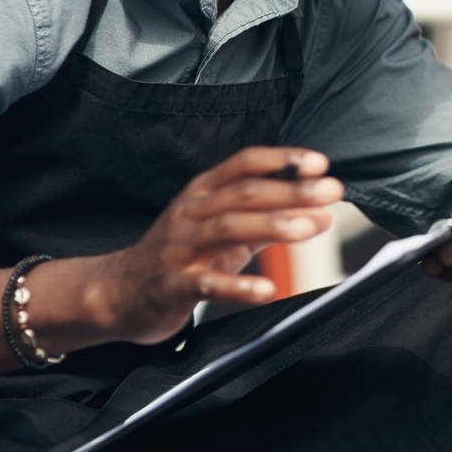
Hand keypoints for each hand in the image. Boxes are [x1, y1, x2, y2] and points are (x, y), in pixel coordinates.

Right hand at [87, 146, 342, 343]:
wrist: (119, 292)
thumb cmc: (182, 255)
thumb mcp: (223, 228)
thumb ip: (267, 218)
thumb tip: (321, 211)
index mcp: (203, 191)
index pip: (245, 163)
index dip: (283, 160)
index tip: (321, 163)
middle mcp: (191, 212)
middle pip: (245, 193)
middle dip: (292, 190)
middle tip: (331, 191)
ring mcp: (180, 247)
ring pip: (228, 228)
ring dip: (273, 224)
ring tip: (310, 227)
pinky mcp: (173, 284)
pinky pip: (208, 283)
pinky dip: (239, 287)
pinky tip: (268, 290)